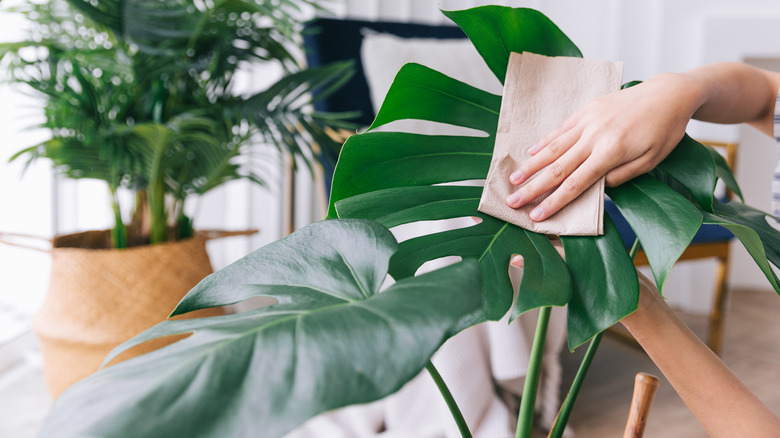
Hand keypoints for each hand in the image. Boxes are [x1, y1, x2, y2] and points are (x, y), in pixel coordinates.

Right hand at [505, 74, 696, 220]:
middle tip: (512, 201)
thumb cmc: (664, 130)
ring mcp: (588, 121)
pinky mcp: (587, 110)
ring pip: (553, 148)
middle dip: (533, 188)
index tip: (536, 215)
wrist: (668, 93)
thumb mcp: (651, 161)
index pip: (575, 184)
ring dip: (531, 166)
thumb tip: (596, 187)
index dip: (553, 202)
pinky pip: (561, 129)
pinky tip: (530, 152)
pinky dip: (544, 142)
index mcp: (611, 153)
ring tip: (513, 180)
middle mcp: (595, 137)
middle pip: (557, 168)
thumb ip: (622, 176)